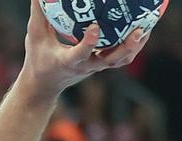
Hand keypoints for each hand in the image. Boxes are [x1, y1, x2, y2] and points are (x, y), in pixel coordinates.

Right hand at [18, 0, 150, 98]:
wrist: (45, 84)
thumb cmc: (39, 57)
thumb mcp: (35, 36)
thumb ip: (39, 14)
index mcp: (67, 61)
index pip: (80, 54)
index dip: (89, 42)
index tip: (95, 27)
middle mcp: (85, 66)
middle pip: (110, 60)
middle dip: (126, 47)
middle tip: (139, 30)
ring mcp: (96, 67)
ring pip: (120, 60)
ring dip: (135, 46)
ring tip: (146, 27)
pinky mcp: (102, 65)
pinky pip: (122, 57)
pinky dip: (134, 45)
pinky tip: (142, 28)